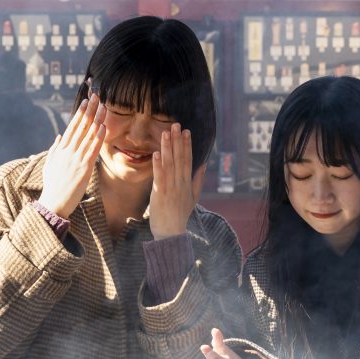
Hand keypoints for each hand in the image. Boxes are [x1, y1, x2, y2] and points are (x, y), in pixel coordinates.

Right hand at [40, 94, 105, 218]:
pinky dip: (98, 137)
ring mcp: (75, 158)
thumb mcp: (50, 164)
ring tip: (104, 107)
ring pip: (88, 135)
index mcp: (61, 149)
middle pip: (81, 126)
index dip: (80, 112)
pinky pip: (92, 149)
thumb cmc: (52, 185)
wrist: (53, 203)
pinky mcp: (83, 168)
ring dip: (97, 119)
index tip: (86, 101)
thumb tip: (59, 136)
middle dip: (89, 110)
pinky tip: (103, 127)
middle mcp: (68, 151)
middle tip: (96, 96)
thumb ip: (55, 149)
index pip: (72, 126)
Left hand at [148, 123, 205, 240]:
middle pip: (179, 158)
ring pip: (169, 164)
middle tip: (177, 125)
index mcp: (187, 182)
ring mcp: (171, 187)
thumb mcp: (193, 198)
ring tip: (166, 133)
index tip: (187, 131)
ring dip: (168, 147)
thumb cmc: (180, 216)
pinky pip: (159, 176)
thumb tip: (204, 165)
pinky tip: (156, 153)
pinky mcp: (160, 193)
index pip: (188, 159)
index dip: (187, 144)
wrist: (172, 233)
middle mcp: (180, 182)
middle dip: (178, 141)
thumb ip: (198, 180)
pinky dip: (158, 164)